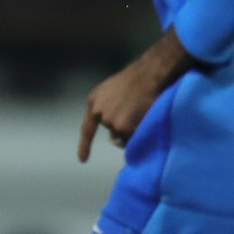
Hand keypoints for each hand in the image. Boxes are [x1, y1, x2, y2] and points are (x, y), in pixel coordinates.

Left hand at [79, 29, 195, 162]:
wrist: (150, 73)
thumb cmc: (138, 78)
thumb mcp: (114, 90)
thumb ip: (109, 108)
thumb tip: (115, 136)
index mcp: (94, 102)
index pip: (87, 128)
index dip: (85, 145)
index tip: (82, 160)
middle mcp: (100, 113)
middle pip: (112, 132)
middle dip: (124, 127)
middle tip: (137, 113)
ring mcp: (112, 121)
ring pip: (124, 136)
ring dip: (133, 130)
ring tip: (144, 113)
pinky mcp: (125, 128)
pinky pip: (134, 138)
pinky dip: (141, 132)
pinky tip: (147, 118)